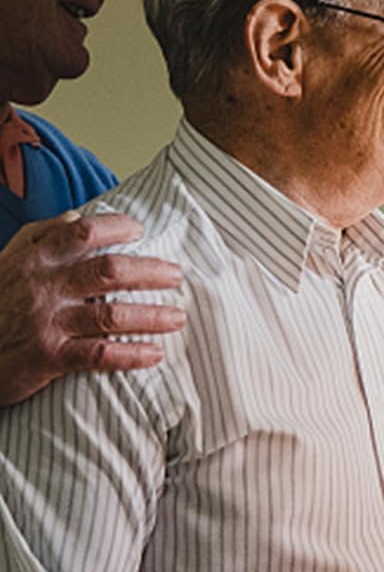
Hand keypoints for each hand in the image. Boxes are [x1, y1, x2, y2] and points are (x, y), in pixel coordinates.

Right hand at [0, 210, 184, 405]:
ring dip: (152, 316)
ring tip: (179, 317)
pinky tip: (155, 354)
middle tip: (177, 276)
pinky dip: (132, 354)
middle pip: (109, 271)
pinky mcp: (49, 357)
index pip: (82, 232)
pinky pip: (99, 354)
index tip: (142, 231)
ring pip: (111, 314)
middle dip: (151, 272)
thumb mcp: (8, 262)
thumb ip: (42, 237)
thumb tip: (78, 215)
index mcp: (36, 259)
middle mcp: (43, 286)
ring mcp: (47, 322)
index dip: (117, 228)